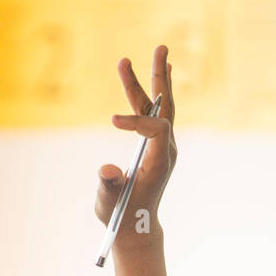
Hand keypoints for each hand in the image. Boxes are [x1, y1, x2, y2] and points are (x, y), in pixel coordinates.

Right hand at [95, 45, 176, 250]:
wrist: (136, 227)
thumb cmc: (122, 216)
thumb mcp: (109, 203)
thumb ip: (109, 187)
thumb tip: (110, 171)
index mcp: (160, 162)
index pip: (157, 128)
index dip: (137, 120)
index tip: (113, 121)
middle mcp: (166, 150)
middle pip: (166, 108)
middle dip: (160, 78)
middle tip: (161, 48)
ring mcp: (164, 147)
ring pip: (162, 107)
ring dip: (157, 78)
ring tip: (160, 51)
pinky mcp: (157, 146)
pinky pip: (160, 113)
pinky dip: (160, 92)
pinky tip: (163, 73)